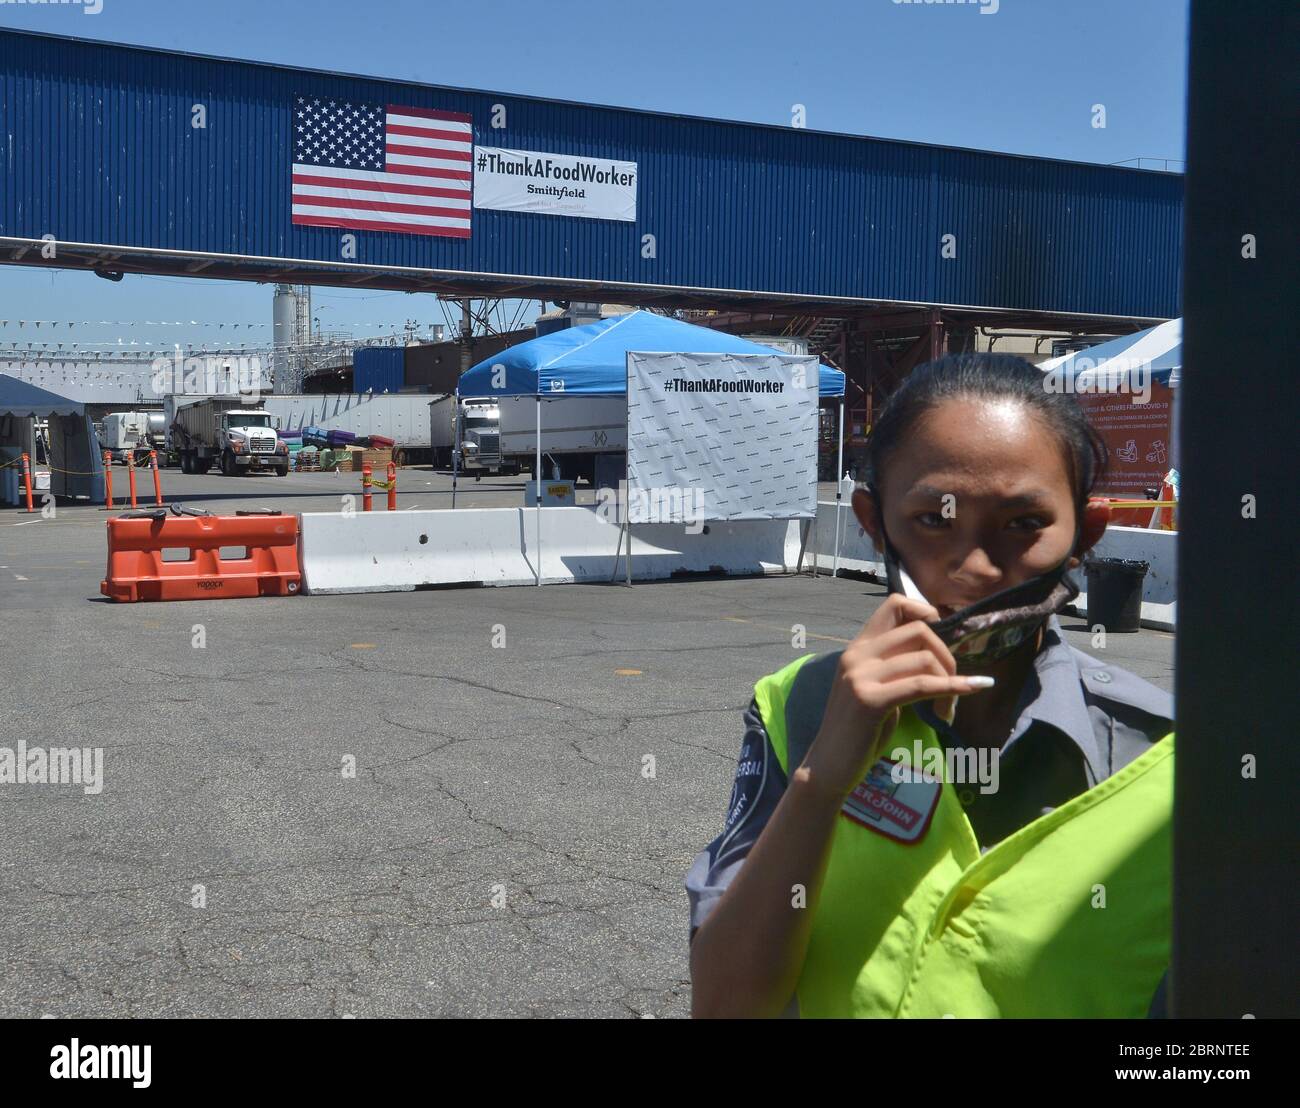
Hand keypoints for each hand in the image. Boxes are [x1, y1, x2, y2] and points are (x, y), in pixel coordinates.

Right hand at [800, 595, 993, 799]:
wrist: (828, 766)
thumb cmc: (857, 732)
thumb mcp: (875, 689)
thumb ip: (896, 669)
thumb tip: (937, 655)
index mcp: (857, 648)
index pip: (894, 604)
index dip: (926, 613)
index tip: (942, 641)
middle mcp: (856, 655)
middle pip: (918, 631)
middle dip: (947, 655)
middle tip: (954, 684)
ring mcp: (859, 676)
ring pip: (924, 658)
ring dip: (951, 680)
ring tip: (950, 708)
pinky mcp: (869, 701)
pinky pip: (922, 685)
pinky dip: (953, 687)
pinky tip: (973, 689)